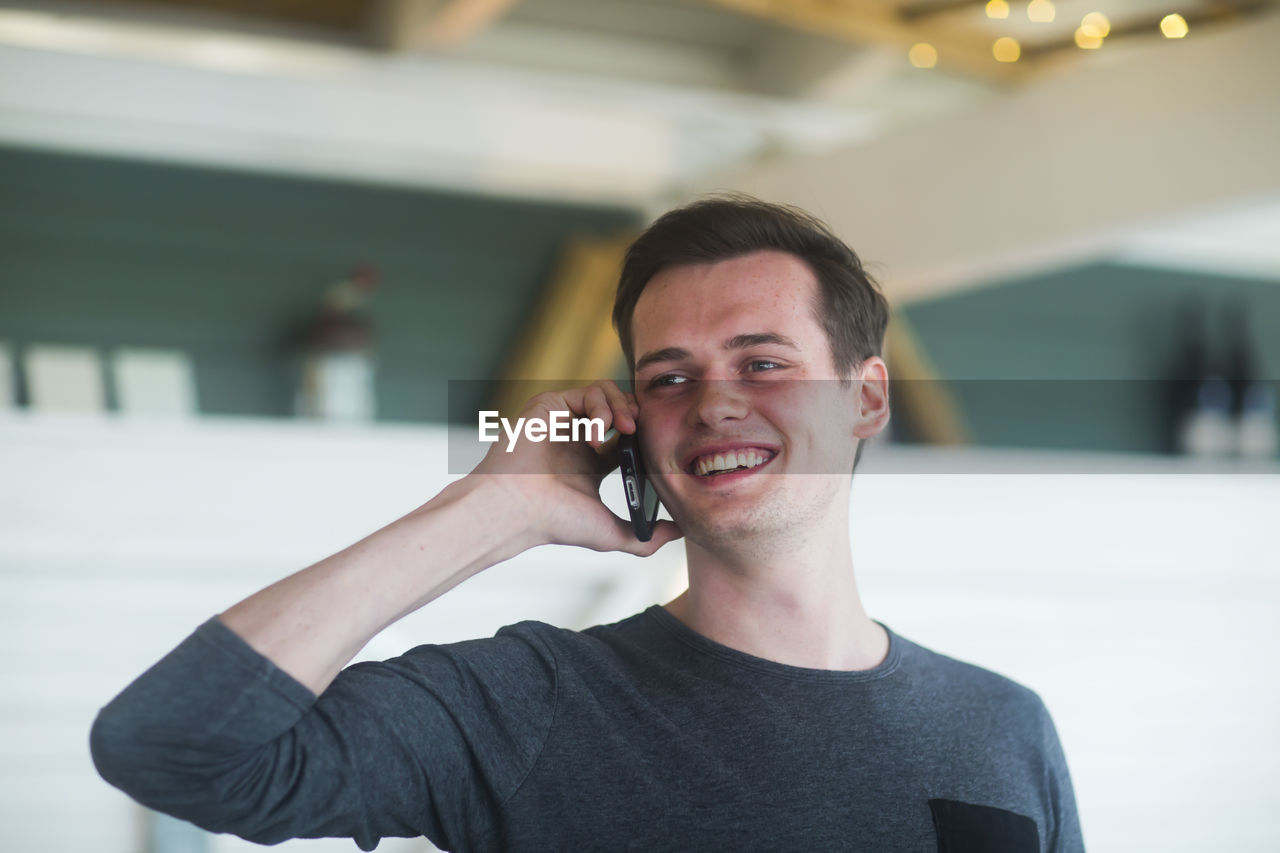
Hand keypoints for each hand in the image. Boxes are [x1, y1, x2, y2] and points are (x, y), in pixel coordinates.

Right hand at [468, 380, 682, 556]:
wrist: (518, 508)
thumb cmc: (555, 522)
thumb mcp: (611, 532)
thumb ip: (647, 537)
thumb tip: (679, 533)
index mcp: (591, 463)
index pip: (628, 438)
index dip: (646, 437)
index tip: (658, 447)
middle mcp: (577, 439)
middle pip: (620, 409)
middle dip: (639, 415)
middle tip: (645, 431)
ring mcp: (563, 421)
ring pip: (606, 394)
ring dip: (622, 408)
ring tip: (627, 428)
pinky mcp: (550, 405)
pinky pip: (587, 391)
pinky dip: (601, 407)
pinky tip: (600, 432)